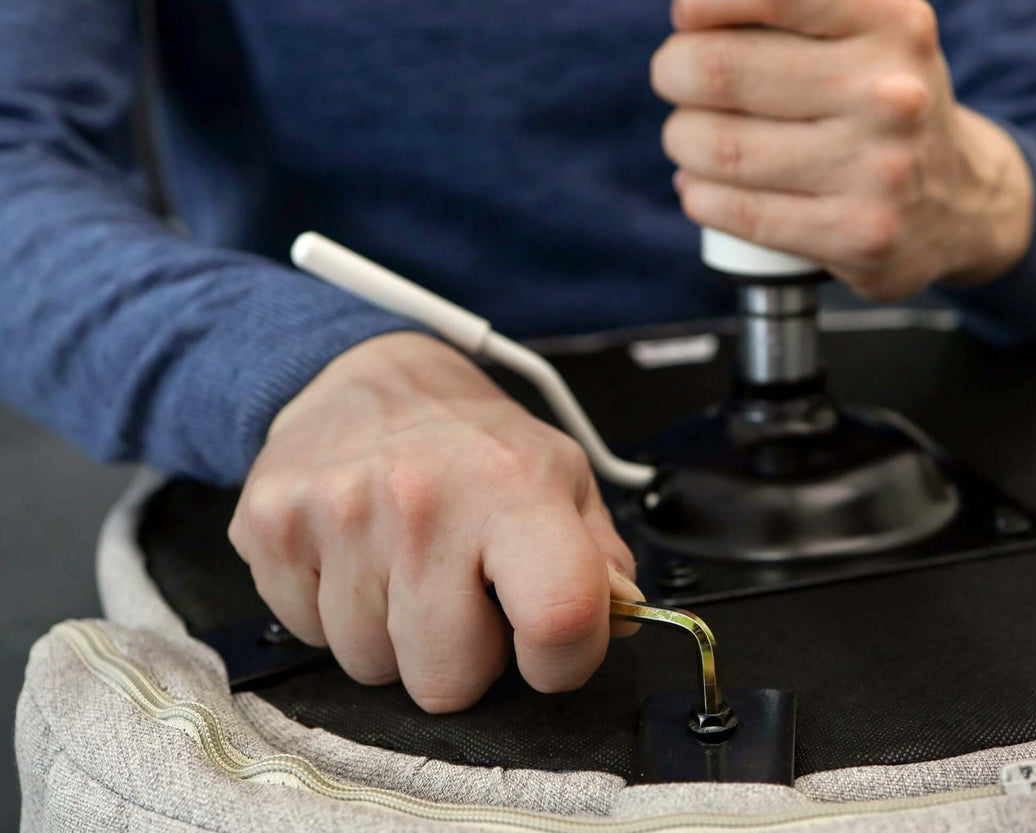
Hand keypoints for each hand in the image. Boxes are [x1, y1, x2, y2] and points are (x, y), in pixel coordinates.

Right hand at [229, 332, 640, 712]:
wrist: (367, 374)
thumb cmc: (473, 441)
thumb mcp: (561, 477)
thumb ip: (599, 559)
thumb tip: (620, 620)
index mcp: (514, 488)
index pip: (559, 620)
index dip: (564, 661)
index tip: (549, 647)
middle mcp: (422, 501)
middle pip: (447, 681)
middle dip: (464, 658)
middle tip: (463, 595)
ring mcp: (336, 516)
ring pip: (372, 668)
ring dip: (394, 635)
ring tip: (406, 566)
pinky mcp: (270, 528)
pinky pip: (309, 637)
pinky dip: (335, 613)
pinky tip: (357, 558)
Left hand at [652, 0, 1034, 301]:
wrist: (960, 204)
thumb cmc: (881, 105)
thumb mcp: (868, 33)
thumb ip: (794, 9)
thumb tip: (690, 15)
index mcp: (892, 23)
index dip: (706, 5)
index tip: (687, 18)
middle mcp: (890, 93)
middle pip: (718, 70)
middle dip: (674, 73)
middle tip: (678, 82)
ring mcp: (879, 170)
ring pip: (718, 147)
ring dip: (683, 142)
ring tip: (694, 142)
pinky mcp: (859, 235)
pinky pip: (736, 210)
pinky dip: (699, 196)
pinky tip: (703, 188)